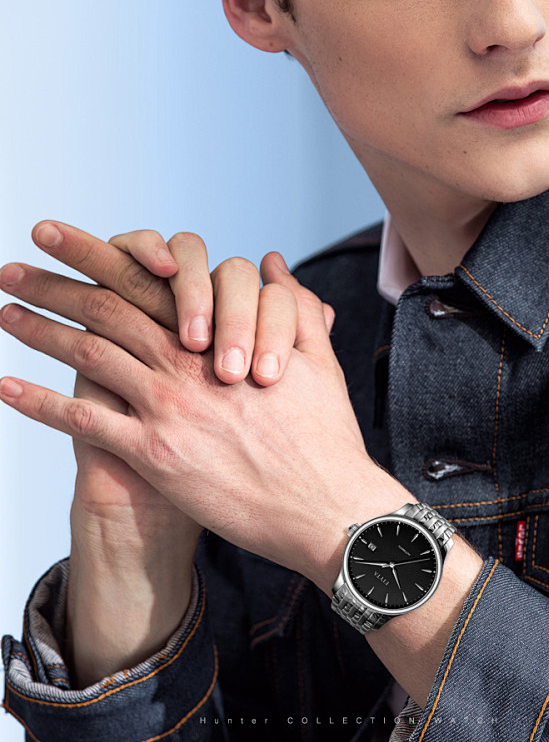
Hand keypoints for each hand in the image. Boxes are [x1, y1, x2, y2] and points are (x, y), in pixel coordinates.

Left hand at [0, 223, 407, 590]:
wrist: (323, 505)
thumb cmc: (323, 436)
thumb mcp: (319, 358)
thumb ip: (292, 305)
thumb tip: (273, 262)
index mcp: (218, 336)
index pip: (144, 280)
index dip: (95, 252)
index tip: (56, 236)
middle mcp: (182, 364)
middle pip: (104, 309)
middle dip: (52, 283)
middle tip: (12, 266)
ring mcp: (164, 409)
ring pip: (87, 355)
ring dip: (38, 331)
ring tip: (4, 312)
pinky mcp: (154, 456)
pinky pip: (84, 423)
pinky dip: (40, 404)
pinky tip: (6, 387)